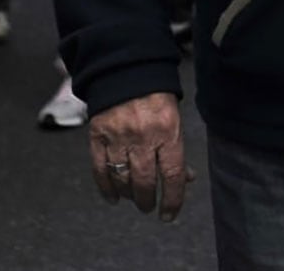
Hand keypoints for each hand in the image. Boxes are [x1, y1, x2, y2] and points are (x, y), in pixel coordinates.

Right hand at [88, 91, 191, 220]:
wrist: (125, 69)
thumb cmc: (155, 96)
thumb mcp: (174, 119)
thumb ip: (177, 150)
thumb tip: (186, 179)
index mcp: (168, 131)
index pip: (172, 175)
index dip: (172, 200)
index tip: (169, 214)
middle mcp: (143, 136)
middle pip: (145, 181)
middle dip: (147, 200)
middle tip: (149, 206)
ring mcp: (118, 137)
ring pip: (122, 178)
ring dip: (128, 195)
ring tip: (134, 199)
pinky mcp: (97, 135)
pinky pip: (100, 169)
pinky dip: (105, 187)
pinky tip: (112, 197)